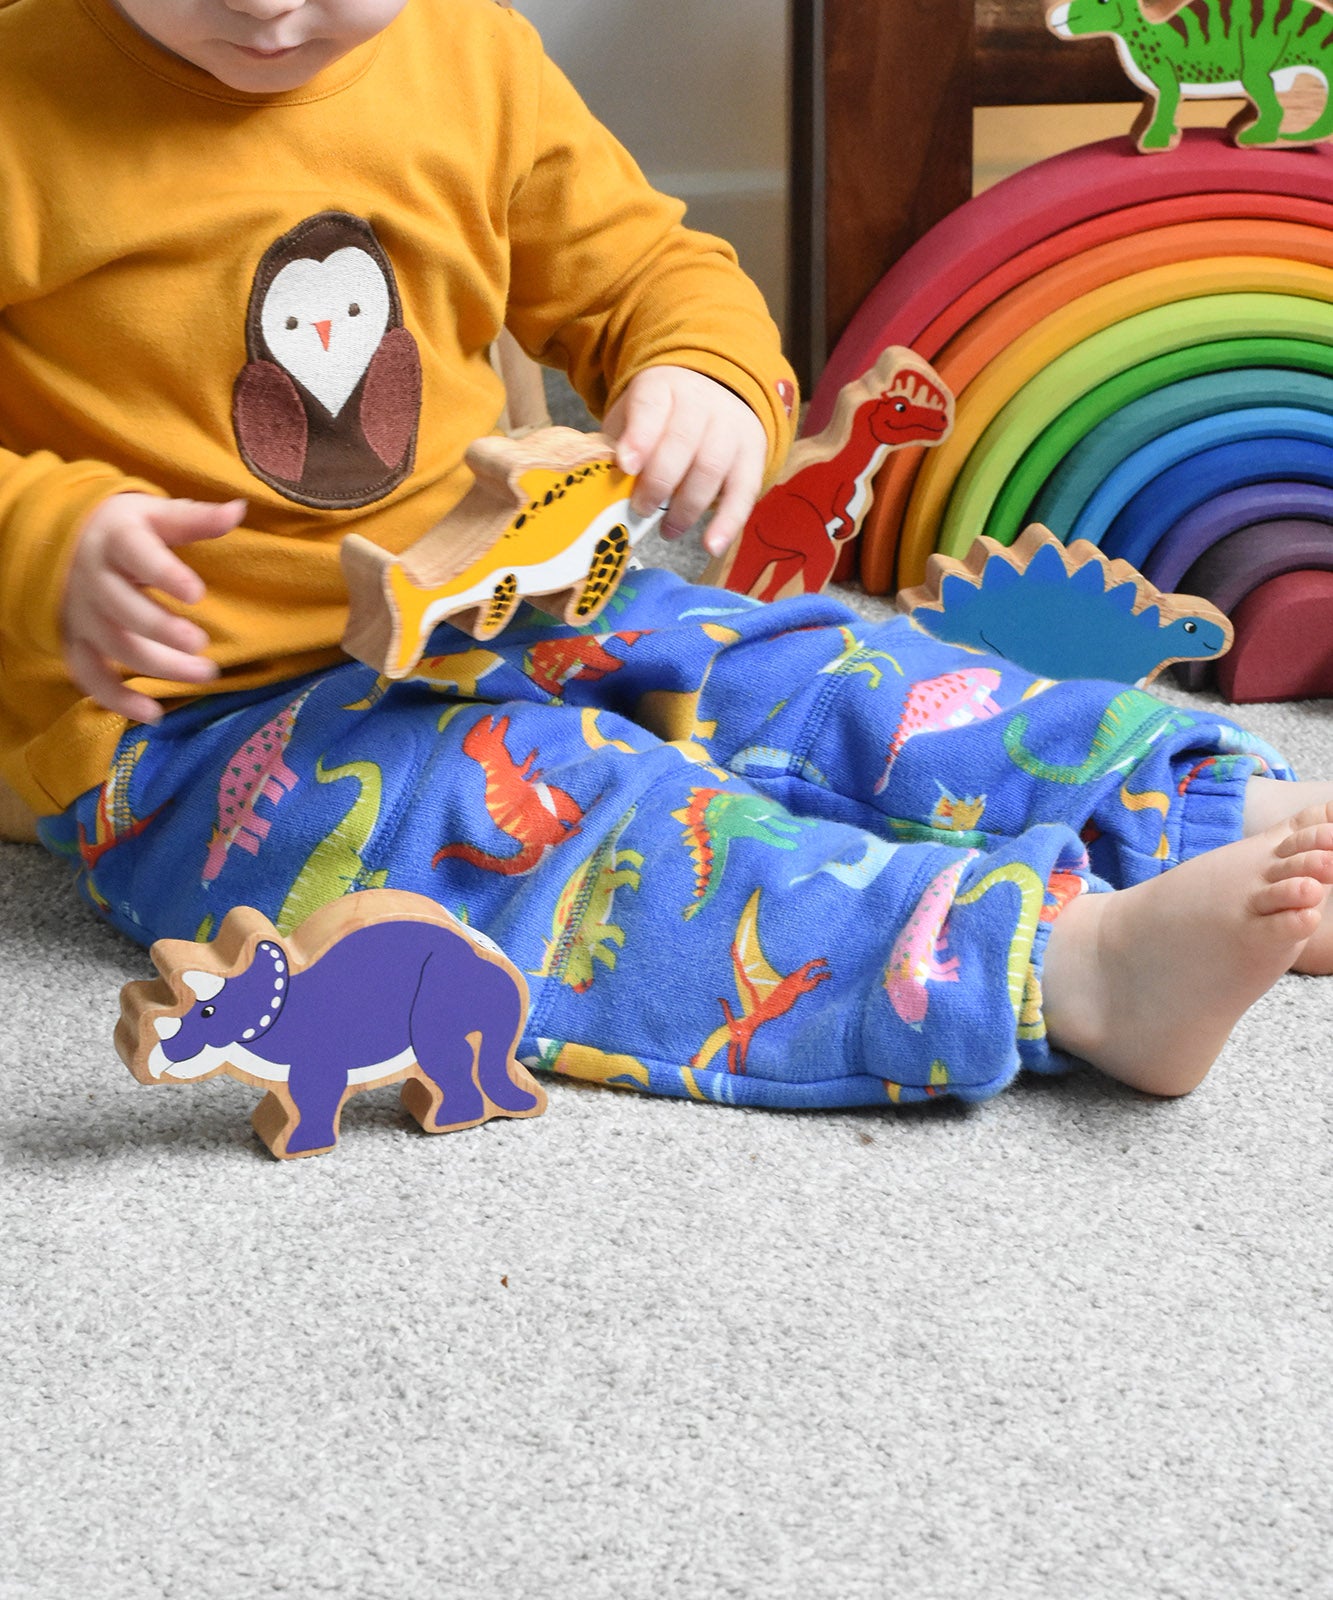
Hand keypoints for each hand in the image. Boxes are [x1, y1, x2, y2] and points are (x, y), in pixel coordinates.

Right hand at [61, 493, 245, 722]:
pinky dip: (117, 699)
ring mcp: (83, 615)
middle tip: (201, 645)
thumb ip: (196, 518)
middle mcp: (94, 580)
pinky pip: (89, 675)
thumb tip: (239, 509)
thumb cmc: (126, 529)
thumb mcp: (157, 515)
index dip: (164, 574)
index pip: (136, 554)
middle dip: (162, 630)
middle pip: (123, 609)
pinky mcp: (77, 641)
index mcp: (117, 541)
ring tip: (205, 674)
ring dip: (159, 665)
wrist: (66, 540)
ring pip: (115, 646)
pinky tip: (154, 713)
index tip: (196, 592)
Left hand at [604, 365, 766, 557]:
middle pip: (682, 442)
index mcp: (663, 388)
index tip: (626, 466)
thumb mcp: (631, 416)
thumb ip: (618, 444)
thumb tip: (604, 485)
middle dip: (659, 482)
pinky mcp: (752, 456)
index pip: (652, 406)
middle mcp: (701, 403)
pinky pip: (744, 491)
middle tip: (641, 509)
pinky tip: (712, 545)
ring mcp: (731, 429)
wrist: (714, 396)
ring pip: (711, 468)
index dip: (639, 437)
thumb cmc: (662, 418)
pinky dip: (728, 522)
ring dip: (686, 507)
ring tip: (667, 530)